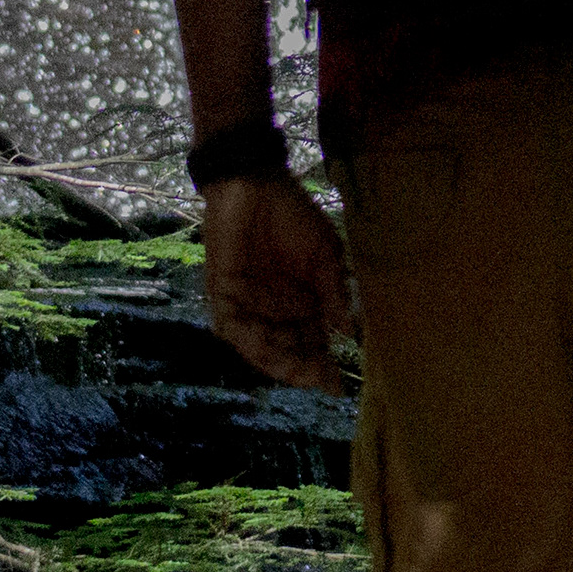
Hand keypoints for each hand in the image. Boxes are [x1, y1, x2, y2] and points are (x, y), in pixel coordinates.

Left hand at [202, 172, 354, 392]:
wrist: (255, 184)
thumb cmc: (293, 215)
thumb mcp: (324, 254)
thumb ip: (333, 292)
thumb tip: (349, 331)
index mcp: (303, 304)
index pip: (314, 343)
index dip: (324, 366)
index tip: (338, 387)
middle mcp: (275, 312)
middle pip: (288, 351)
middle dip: (301, 368)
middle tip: (317, 379)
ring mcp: (248, 306)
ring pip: (259, 345)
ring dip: (275, 360)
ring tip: (295, 371)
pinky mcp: (223, 293)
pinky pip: (232, 325)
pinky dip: (245, 338)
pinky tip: (262, 346)